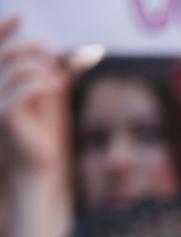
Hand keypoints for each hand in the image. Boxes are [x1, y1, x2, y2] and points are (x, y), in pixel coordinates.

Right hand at [0, 18, 67, 179]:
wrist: (34, 162)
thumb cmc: (39, 131)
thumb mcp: (44, 97)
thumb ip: (47, 75)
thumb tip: (60, 56)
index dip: (3, 29)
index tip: (23, 16)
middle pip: (5, 54)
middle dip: (30, 47)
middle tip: (52, 51)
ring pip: (16, 70)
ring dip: (41, 68)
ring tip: (57, 79)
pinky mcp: (5, 115)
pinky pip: (24, 90)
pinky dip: (42, 84)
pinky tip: (56, 86)